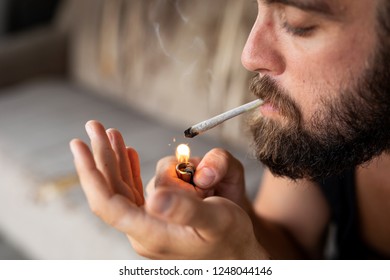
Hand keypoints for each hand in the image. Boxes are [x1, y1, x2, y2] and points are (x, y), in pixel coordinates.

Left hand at [70, 120, 267, 258]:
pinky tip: (129, 153)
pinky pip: (137, 190)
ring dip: (117, 159)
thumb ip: (186, 210)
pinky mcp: (158, 216)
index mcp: (151, 233)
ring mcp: (149, 222)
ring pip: (123, 187)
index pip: (107, 203)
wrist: (238, 252)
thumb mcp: (216, 220)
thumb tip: (154, 196)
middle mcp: (144, 229)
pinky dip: (131, 169)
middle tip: (94, 127)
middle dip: (102, 156)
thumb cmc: (231, 237)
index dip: (90, 174)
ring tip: (111, 134)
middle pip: (112, 189)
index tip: (79, 146)